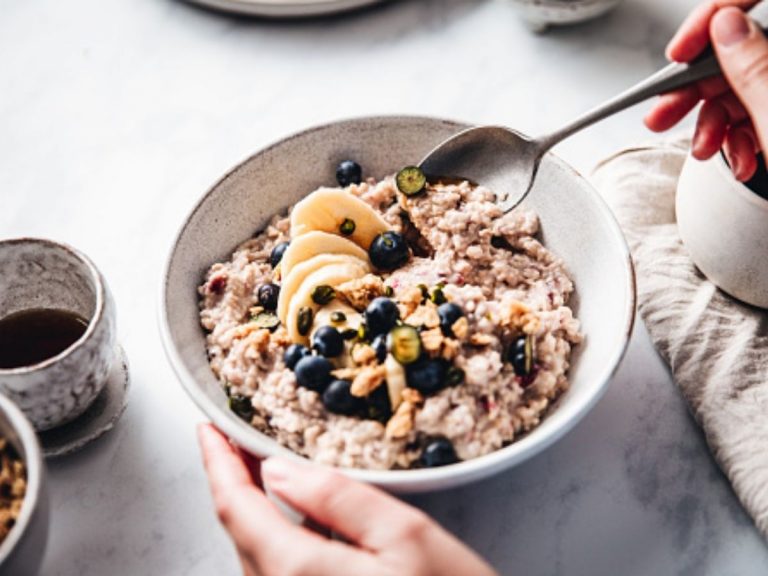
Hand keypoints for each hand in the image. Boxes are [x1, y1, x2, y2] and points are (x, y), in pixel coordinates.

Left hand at [197, 424, 497, 575]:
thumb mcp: (406, 536)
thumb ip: (337, 499)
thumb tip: (279, 471)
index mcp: (299, 574)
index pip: (236, 507)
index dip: (218, 461)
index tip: (210, 429)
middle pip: (241, 532)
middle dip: (235, 480)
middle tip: (238, 439)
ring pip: (258, 554)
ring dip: (255, 508)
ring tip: (264, 468)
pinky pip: (279, 573)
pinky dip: (279, 536)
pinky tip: (302, 517)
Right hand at [645, 1, 767, 180]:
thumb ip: (753, 69)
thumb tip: (725, 26)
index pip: (748, 4)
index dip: (708, 21)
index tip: (678, 53)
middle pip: (736, 54)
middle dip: (696, 89)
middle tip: (663, 113)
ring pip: (740, 90)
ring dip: (712, 123)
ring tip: (702, 148)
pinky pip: (754, 116)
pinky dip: (737, 140)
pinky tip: (738, 159)